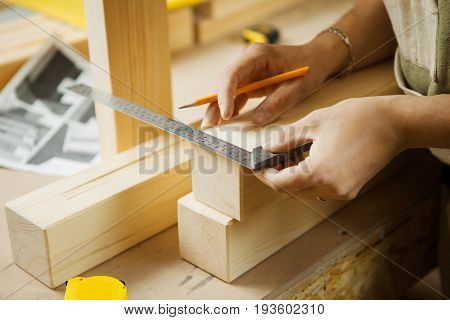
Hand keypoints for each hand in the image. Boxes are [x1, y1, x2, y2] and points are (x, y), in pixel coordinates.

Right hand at [201, 42, 330, 128]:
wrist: (317, 59)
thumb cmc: (310, 67)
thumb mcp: (297, 87)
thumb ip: (277, 103)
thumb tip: (257, 120)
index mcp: (257, 56)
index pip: (232, 74)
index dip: (225, 94)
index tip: (225, 114)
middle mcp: (248, 61)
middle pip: (225, 82)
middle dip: (216, 103)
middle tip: (210, 123)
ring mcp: (248, 70)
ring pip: (228, 89)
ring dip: (220, 107)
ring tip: (213, 125)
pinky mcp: (251, 81)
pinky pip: (237, 95)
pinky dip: (232, 107)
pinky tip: (227, 120)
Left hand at [255, 96, 405, 199]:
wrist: (394, 123)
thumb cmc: (356, 118)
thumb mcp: (314, 123)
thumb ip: (286, 139)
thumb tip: (268, 148)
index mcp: (319, 172)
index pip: (281, 183)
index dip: (265, 175)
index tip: (257, 166)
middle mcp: (330, 188)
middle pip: (291, 192)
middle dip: (276, 178)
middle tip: (268, 162)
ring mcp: (342, 191)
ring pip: (305, 193)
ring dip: (292, 180)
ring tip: (285, 159)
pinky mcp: (350, 189)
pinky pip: (320, 190)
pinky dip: (308, 180)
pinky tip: (304, 162)